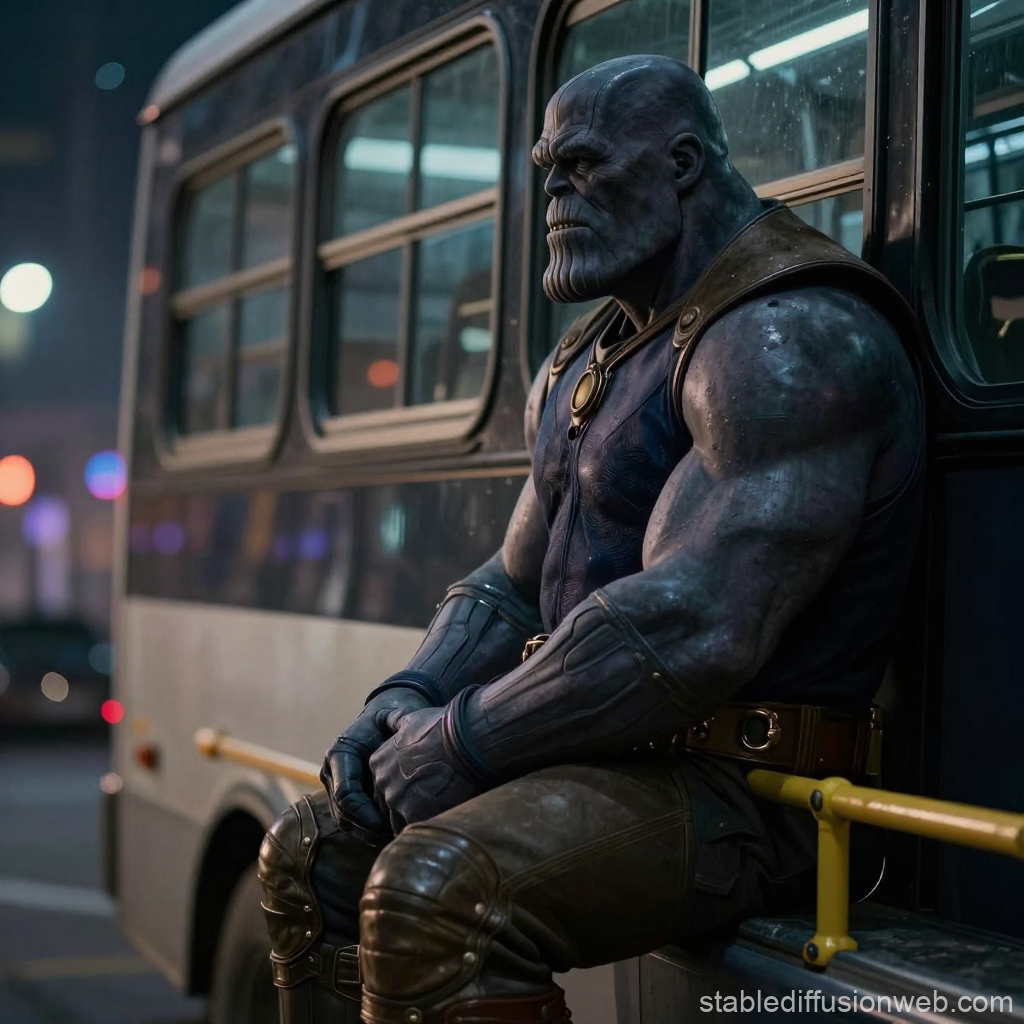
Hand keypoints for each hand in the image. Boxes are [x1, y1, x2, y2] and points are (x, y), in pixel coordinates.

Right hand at [320, 687, 430, 843]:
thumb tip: (404, 730)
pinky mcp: (342, 793)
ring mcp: (334, 783)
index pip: (345, 793)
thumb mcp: (393, 718)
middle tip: (390, 836)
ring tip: (389, 838)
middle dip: (365, 826)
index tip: (386, 822)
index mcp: (340, 753)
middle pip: (342, 811)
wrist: (381, 717)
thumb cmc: (390, 718)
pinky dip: (365, 829)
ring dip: (365, 832)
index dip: (364, 813)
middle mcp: (331, 770)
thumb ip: (397, 724)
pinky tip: (385, 834)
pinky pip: (348, 818)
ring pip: (343, 818)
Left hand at [369, 705, 484, 832]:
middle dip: (406, 807)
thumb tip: (396, 723)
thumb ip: (398, 724)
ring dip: (416, 820)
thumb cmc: (441, 726)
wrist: (462, 738)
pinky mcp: (415, 815)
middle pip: (388, 806)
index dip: (402, 789)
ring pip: (399, 821)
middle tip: (429, 804)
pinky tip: (442, 820)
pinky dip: (428, 827)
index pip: (383, 786)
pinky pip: (416, 830)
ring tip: (437, 813)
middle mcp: (383, 783)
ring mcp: (397, 800)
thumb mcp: (413, 719)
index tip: (419, 787)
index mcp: (379, 762)